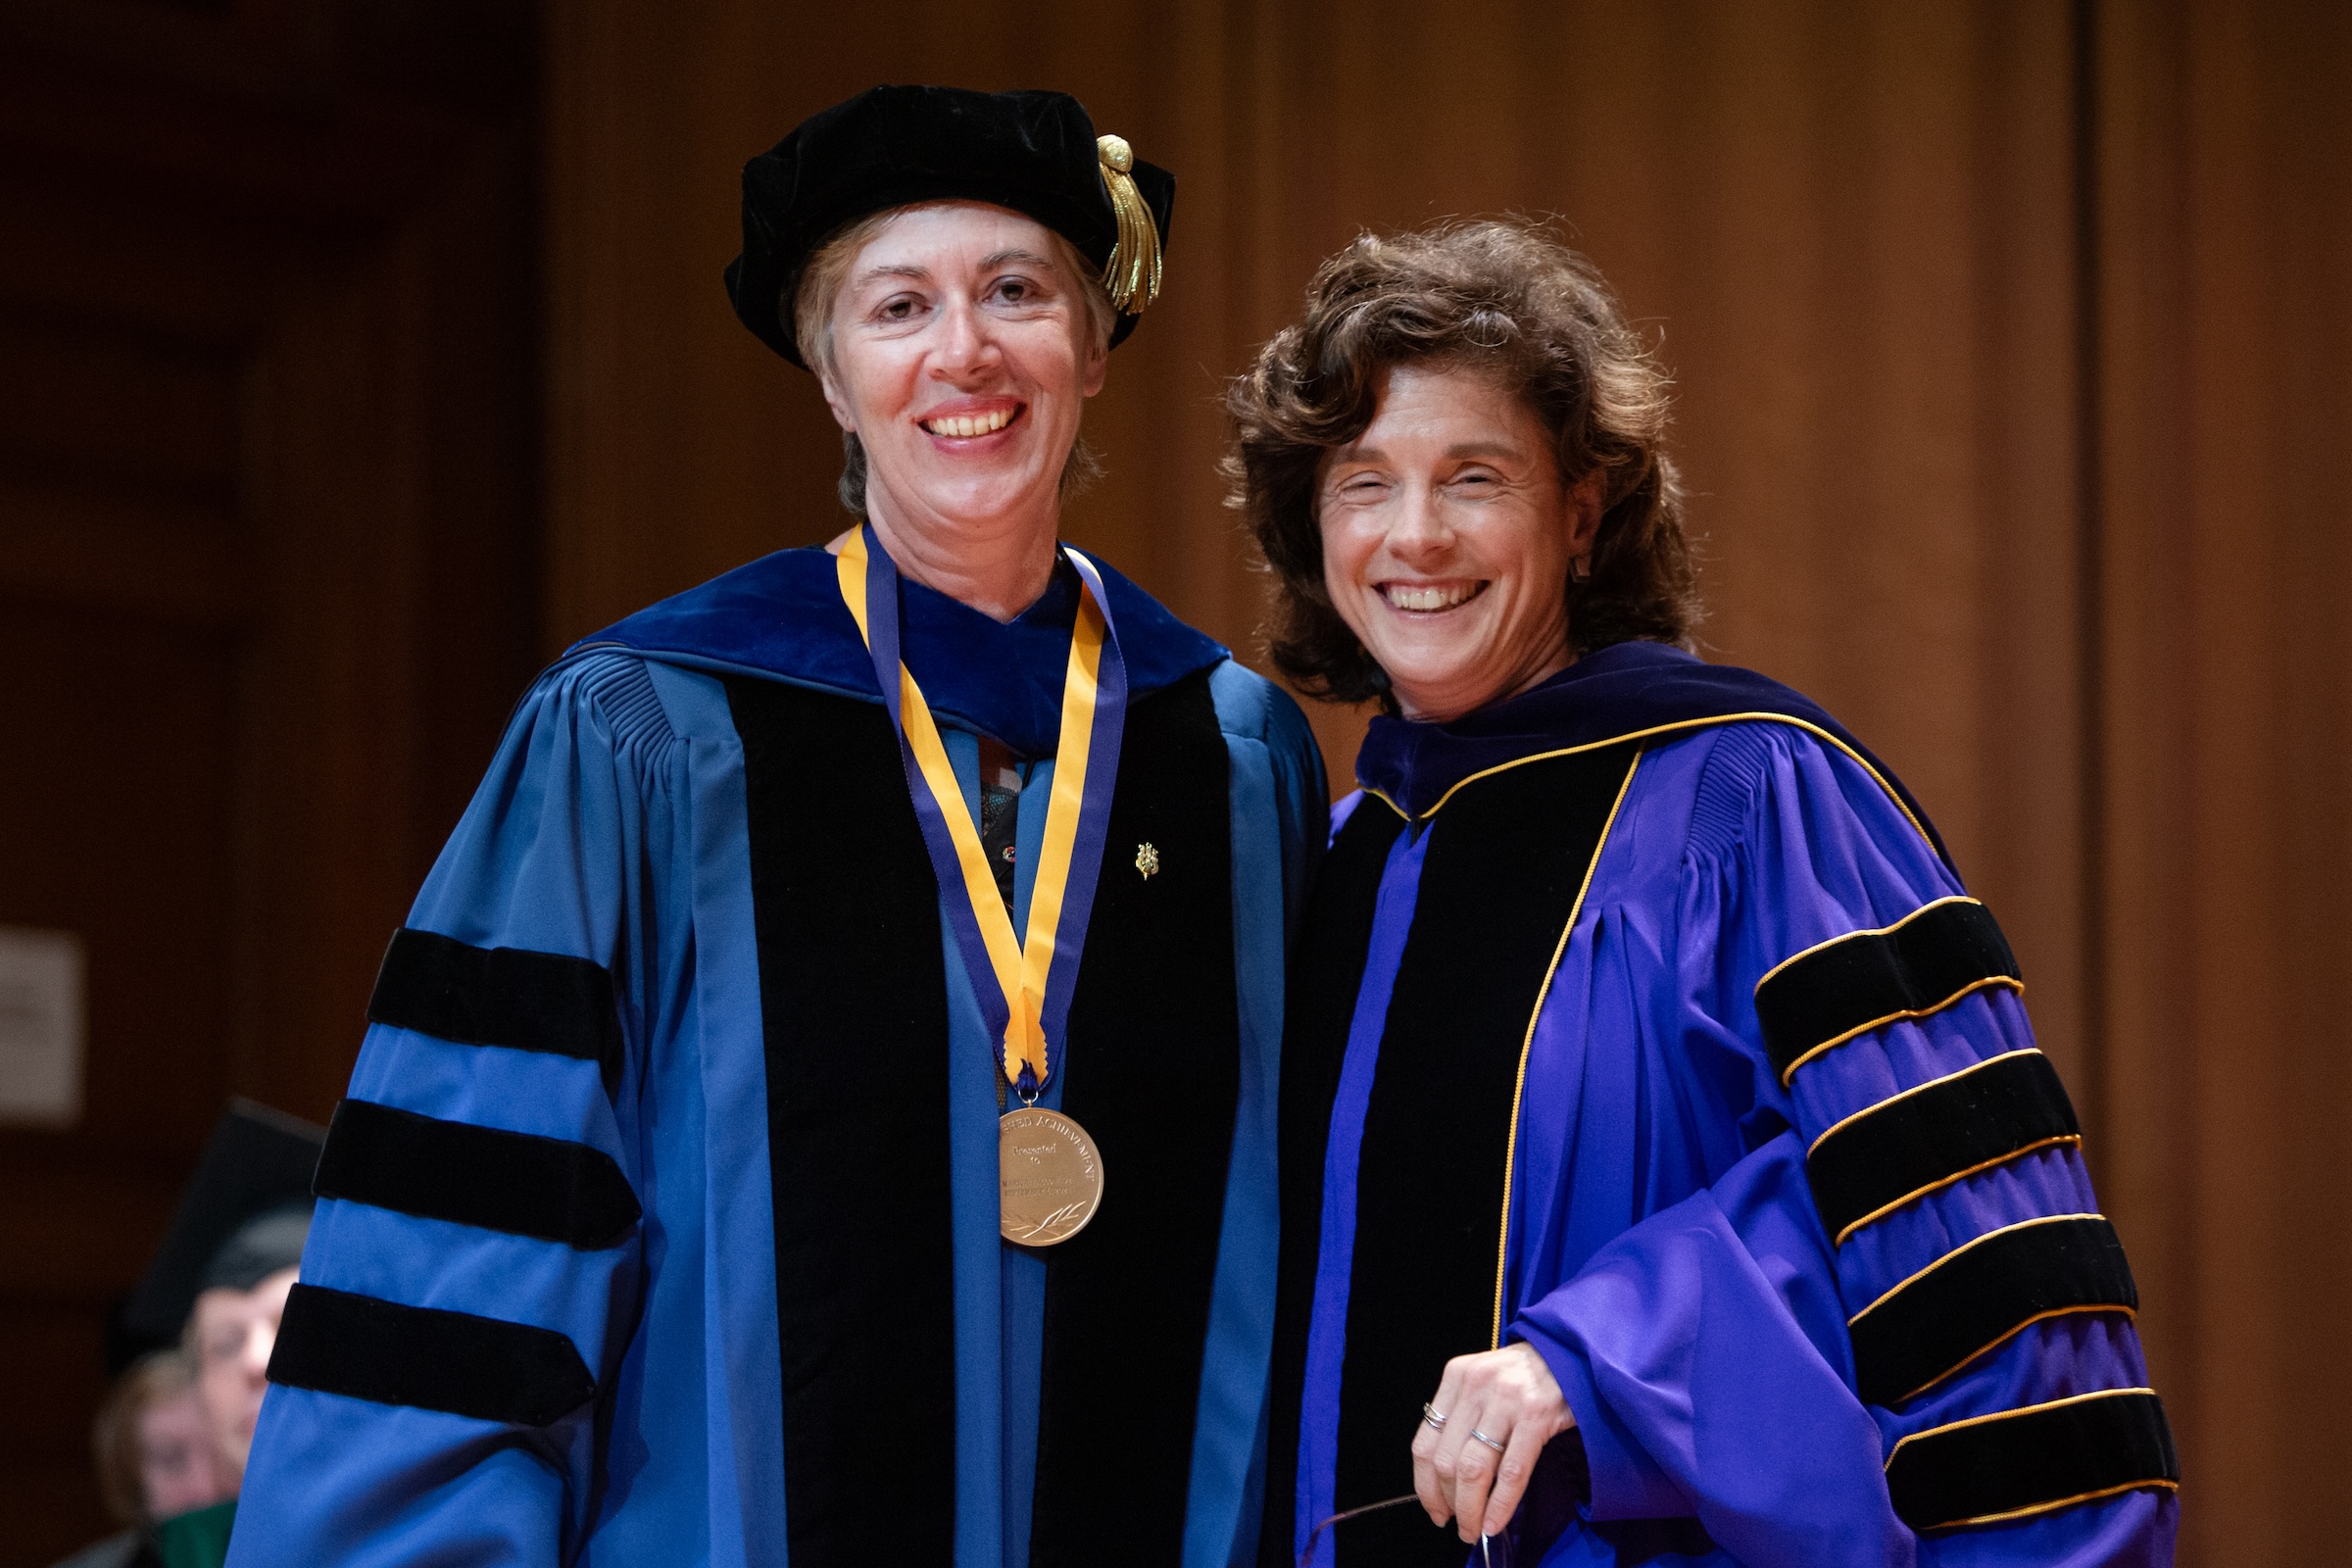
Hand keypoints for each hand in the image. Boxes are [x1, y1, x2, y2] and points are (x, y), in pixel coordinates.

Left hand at [1411, 1341, 1575, 1541]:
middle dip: (1449, 1502)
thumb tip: (1446, 1478)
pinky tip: (1495, 1522)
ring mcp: (1506, 1399)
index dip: (1425, 1485)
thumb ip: (1463, 1416)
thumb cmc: (1526, 1374)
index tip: (1434, 1509)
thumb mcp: (1484, 1381)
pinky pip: (1511, 1472)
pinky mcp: (1536, 1415)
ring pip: (1474, 1469)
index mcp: (1456, 1377)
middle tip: (1459, 1525)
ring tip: (1474, 1528)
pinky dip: (1500, 1504)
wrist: (1572, 1352)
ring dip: (1471, 1508)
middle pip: (1446, 1460)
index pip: (1425, 1442)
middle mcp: (1475, 1385)